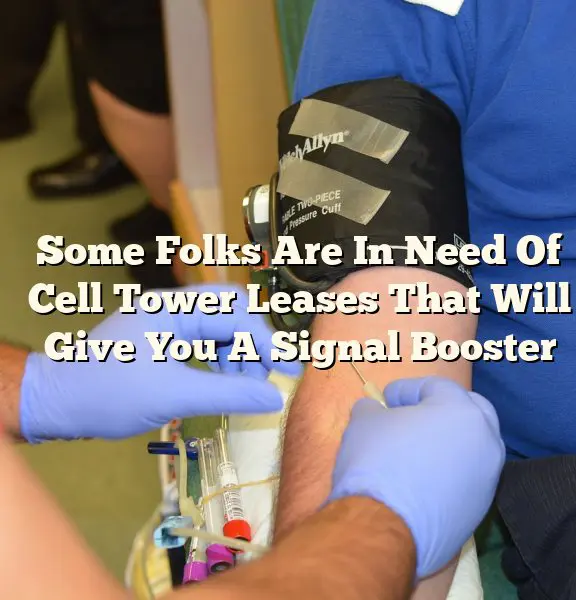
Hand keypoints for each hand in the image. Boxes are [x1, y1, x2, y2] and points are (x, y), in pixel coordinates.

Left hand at [20, 284, 300, 441]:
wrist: (57, 403)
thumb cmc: (110, 393)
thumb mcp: (173, 395)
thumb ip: (228, 393)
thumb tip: (274, 398)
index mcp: (174, 308)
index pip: (234, 315)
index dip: (266, 343)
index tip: (289, 371)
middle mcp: (173, 308)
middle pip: (230, 314)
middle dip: (252, 344)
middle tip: (263, 378)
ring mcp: (167, 323)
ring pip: (219, 329)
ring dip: (237, 355)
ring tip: (242, 388)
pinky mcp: (163, 340)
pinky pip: (203, 343)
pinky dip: (220, 362)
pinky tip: (223, 384)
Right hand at [329, 376, 504, 578]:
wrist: (384, 527)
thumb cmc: (377, 460)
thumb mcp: (365, 421)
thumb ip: (374, 409)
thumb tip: (373, 410)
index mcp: (462, 411)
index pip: (437, 386)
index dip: (407, 388)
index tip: (386, 399)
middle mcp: (485, 442)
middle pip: (471, 412)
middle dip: (443, 409)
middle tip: (413, 414)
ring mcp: (486, 479)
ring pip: (472, 448)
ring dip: (448, 442)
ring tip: (415, 449)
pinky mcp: (478, 511)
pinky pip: (465, 479)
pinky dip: (447, 472)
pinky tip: (419, 479)